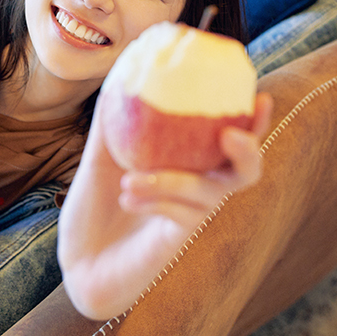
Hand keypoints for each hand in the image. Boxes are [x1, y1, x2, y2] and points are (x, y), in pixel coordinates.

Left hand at [58, 92, 272, 319]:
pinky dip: (156, 200)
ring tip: (127, 179)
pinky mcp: (179, 241)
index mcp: (188, 164)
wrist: (78, 261)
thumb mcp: (99, 157)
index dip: (252, 121)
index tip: (258, 96)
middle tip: (229, 136)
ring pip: (209, 192)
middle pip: (246, 171)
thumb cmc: (94, 208)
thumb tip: (120, 74)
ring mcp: (192, 218)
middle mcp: (199, 190)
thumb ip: (112, 122)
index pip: (232, 139)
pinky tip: (126, 196)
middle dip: (248, 150)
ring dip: (170, 180)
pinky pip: (184, 215)